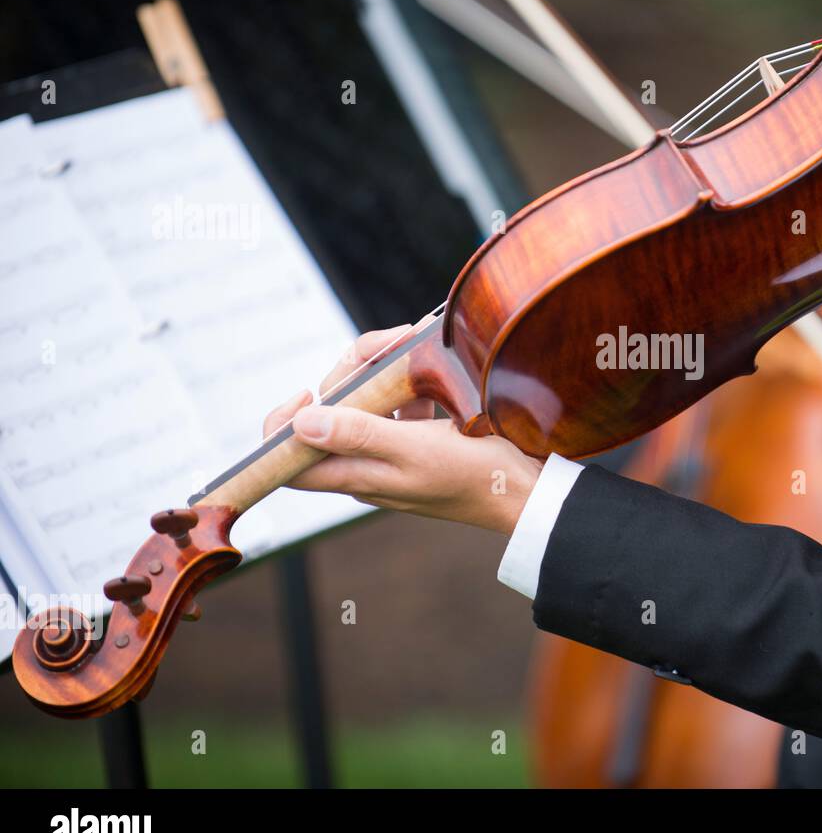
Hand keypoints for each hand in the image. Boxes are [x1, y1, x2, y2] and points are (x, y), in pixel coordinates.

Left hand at [263, 326, 541, 535]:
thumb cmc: (475, 476)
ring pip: (367, 402)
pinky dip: (410, 380)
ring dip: (383, 369)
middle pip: (331, 415)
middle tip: (387, 344)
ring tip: (414, 342)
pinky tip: (434, 367)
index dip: (283, 426)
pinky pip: (401, 403)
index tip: (307, 391)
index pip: (290, 462)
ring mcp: (396, 451)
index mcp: (358, 476)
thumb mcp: (415, 450)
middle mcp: (370, 465)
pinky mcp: (423, 439)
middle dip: (351, 373)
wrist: (528, 491)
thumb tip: (300, 424)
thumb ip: (358, 435)